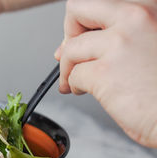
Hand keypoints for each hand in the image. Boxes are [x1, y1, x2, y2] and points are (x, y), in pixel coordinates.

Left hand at [55, 0, 156, 147]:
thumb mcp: (149, 44)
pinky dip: (73, 86)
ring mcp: (119, 45)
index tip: (82, 38)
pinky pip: (73, 75)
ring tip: (77, 82)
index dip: (83, 23)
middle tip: (71, 56)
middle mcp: (135, 19)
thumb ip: (115, 36)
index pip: (98, 3)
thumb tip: (67, 45)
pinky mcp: (104, 73)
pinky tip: (85, 91)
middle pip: (77, 10)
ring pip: (70, 49)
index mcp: (148, 10)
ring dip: (67, 68)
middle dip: (68, 35)